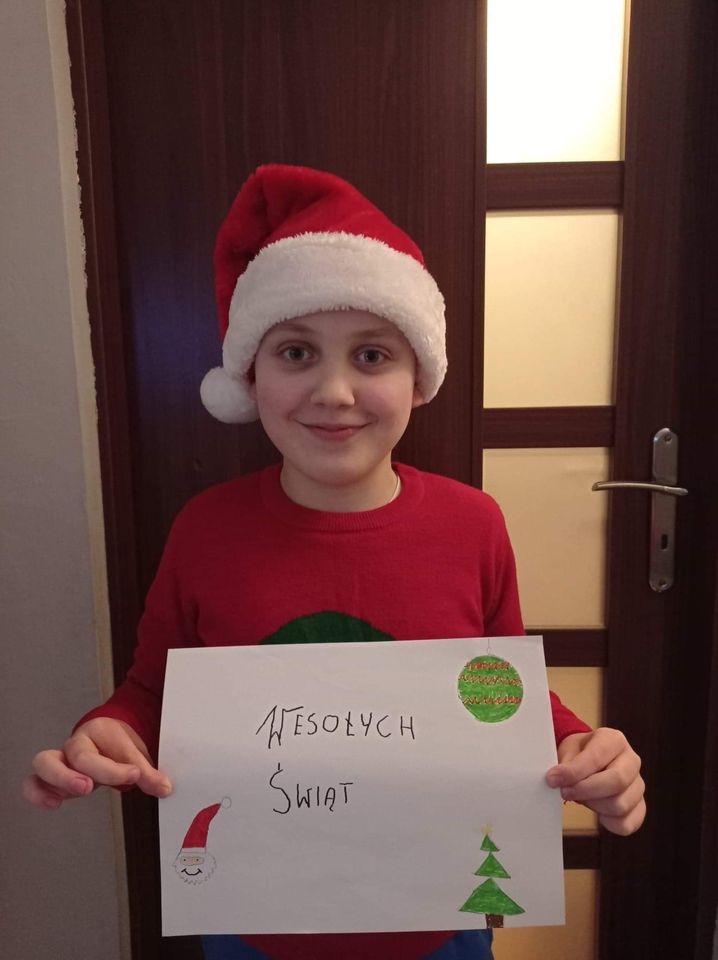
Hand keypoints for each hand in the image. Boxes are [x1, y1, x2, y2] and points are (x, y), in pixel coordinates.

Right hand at [23, 717, 171, 809]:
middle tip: (89, 786)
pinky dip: (37, 793)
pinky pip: (34, 782)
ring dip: (56, 780)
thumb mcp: (135, 754)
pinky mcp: (52, 778)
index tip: (135, 775)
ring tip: (68, 797)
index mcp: (98, 731)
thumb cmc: (118, 744)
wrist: (106, 735)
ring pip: (44, 763)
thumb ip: (148, 773)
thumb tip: (164, 788)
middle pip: (73, 752)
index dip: (117, 767)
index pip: (105, 750)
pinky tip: (52, 805)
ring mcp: (62, 760)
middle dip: (82, 768)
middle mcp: (77, 744)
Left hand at [546, 727, 645, 835]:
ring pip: (620, 805)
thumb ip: (565, 764)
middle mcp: (632, 761)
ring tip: (581, 797)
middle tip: (565, 792)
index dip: (574, 772)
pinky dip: (608, 822)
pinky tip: (597, 811)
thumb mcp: (569, 750)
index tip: (553, 779)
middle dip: (585, 790)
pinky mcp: (639, 807)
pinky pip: (626, 824)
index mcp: (614, 740)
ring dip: (594, 806)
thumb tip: (556, 779)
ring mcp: (638, 785)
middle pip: (616, 781)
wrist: (588, 761)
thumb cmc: (578, 754)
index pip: (597, 757)